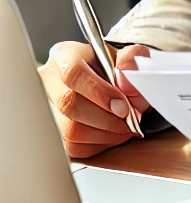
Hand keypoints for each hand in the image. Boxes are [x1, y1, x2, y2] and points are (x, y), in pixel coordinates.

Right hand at [39, 41, 150, 158]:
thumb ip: (131, 61)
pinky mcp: (52, 132)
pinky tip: (113, 135)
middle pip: (69, 105)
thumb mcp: (124, 55)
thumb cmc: (110, 65)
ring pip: (69, 130)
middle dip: (106, 118)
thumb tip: (127, 82)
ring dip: (105, 134)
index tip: (123, 106)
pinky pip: (72, 147)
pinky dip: (98, 145)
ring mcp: (46, 108)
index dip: (100, 93)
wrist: (103, 77)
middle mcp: (49, 81)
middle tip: (129, 120)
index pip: (74, 74)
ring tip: (125, 127)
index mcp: (66, 56)